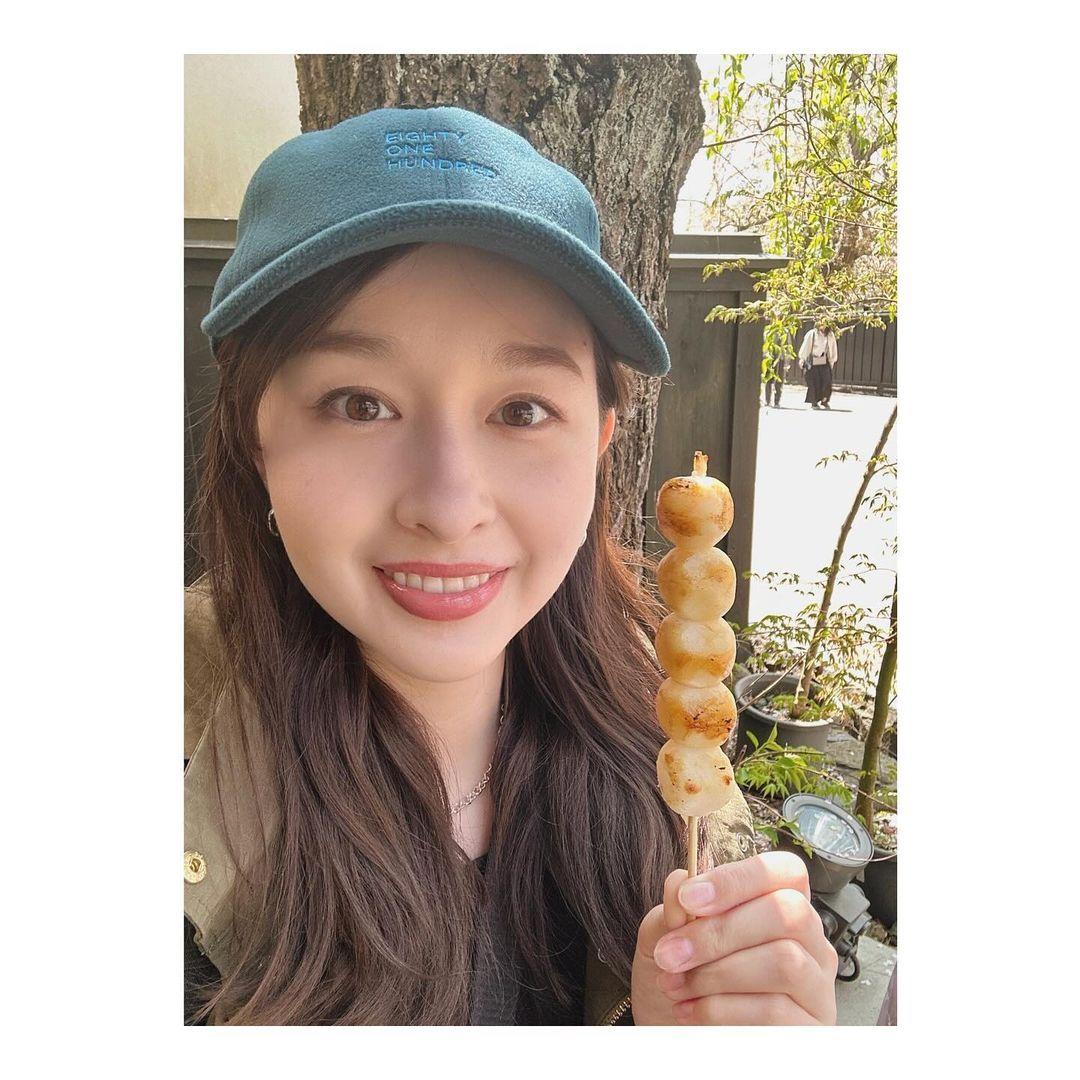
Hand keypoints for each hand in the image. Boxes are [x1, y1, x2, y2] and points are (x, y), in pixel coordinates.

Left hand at [631, 851, 837, 1024]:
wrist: (673, 1033)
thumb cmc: (682, 976)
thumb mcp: (667, 934)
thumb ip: (675, 907)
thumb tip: (679, 881)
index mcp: (782, 903)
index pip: (785, 871)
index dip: (738, 879)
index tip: (689, 898)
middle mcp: (810, 942)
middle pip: (787, 913)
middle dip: (719, 932)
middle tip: (670, 953)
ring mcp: (816, 987)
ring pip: (784, 962)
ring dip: (717, 973)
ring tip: (676, 985)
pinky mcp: (810, 1029)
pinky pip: (773, 1011)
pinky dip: (721, 1010)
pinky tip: (690, 1012)